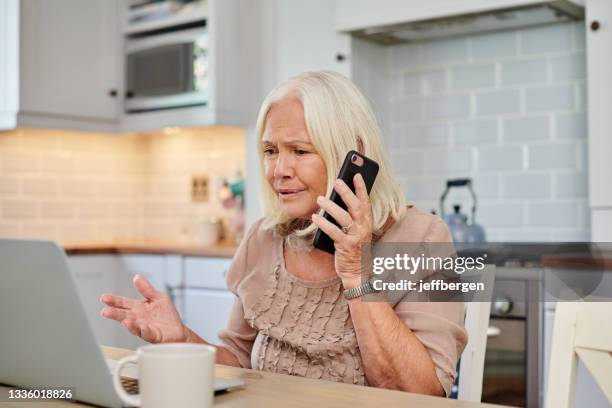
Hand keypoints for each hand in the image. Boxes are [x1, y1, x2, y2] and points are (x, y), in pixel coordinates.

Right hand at [100, 275, 187, 343]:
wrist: (178, 331)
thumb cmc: (167, 315)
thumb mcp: (157, 297)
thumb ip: (146, 289)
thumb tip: (137, 277)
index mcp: (139, 308)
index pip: (124, 303)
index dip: (114, 300)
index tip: (104, 298)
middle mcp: (138, 318)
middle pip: (124, 315)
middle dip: (115, 313)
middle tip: (105, 312)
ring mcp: (144, 327)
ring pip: (133, 325)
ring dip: (127, 323)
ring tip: (123, 320)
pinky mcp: (152, 335)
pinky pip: (146, 333)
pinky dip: (142, 330)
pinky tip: (139, 326)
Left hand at [312, 173, 372, 288]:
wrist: (357, 272)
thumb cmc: (354, 248)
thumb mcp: (356, 231)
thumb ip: (350, 216)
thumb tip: (337, 199)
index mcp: (367, 222)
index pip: (365, 201)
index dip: (362, 188)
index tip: (357, 175)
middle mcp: (363, 228)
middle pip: (355, 206)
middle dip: (346, 192)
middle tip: (336, 181)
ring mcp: (355, 237)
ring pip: (343, 217)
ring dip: (330, 206)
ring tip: (320, 198)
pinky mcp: (346, 246)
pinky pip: (333, 232)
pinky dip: (323, 223)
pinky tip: (315, 217)